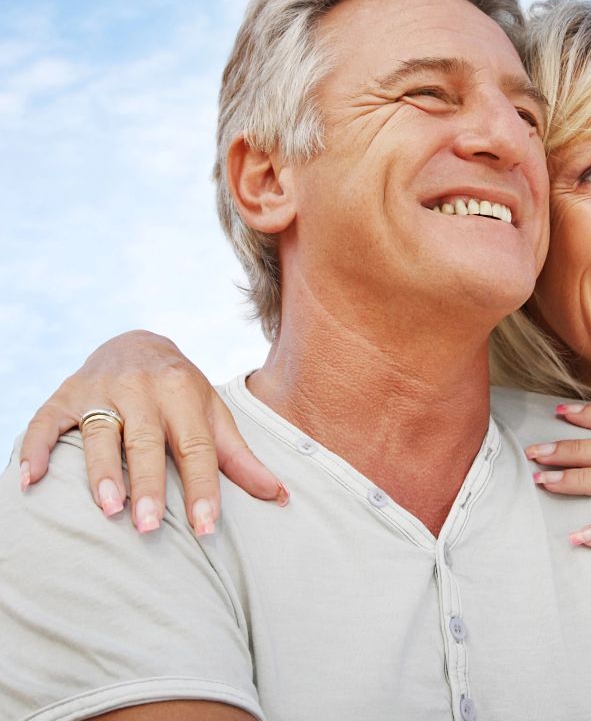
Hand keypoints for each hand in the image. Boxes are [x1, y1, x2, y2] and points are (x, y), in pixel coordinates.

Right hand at [19, 330, 286, 535]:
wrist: (136, 343)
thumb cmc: (182, 394)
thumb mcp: (213, 415)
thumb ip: (240, 458)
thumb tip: (280, 496)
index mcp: (183, 393)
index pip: (196, 446)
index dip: (202, 487)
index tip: (206, 528)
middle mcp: (142, 389)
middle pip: (146, 440)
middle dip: (149, 483)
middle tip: (150, 526)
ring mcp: (100, 391)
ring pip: (99, 432)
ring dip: (101, 470)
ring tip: (107, 508)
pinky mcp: (64, 396)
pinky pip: (44, 424)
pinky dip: (34, 450)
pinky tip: (29, 483)